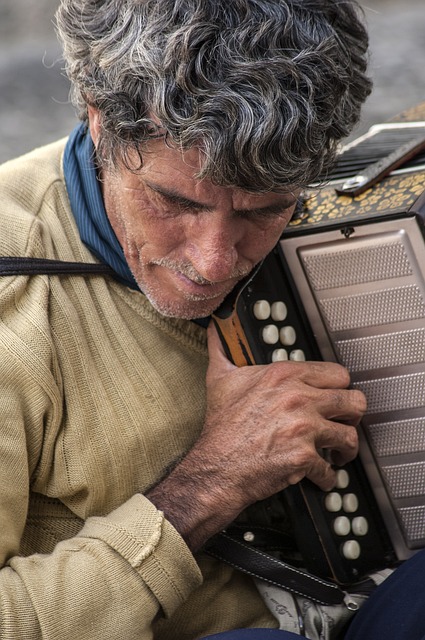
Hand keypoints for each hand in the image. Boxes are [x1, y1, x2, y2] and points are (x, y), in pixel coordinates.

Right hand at [147, 323, 365, 549]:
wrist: (216, 466)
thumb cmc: (221, 426)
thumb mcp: (220, 379)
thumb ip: (223, 349)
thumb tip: (216, 326)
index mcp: (284, 375)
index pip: (337, 373)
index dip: (338, 387)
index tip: (333, 396)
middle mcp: (298, 398)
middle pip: (354, 402)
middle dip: (351, 416)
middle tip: (343, 423)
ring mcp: (304, 428)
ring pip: (350, 436)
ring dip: (345, 448)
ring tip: (338, 452)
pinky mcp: (304, 457)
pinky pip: (330, 470)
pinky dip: (327, 477)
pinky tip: (320, 475)